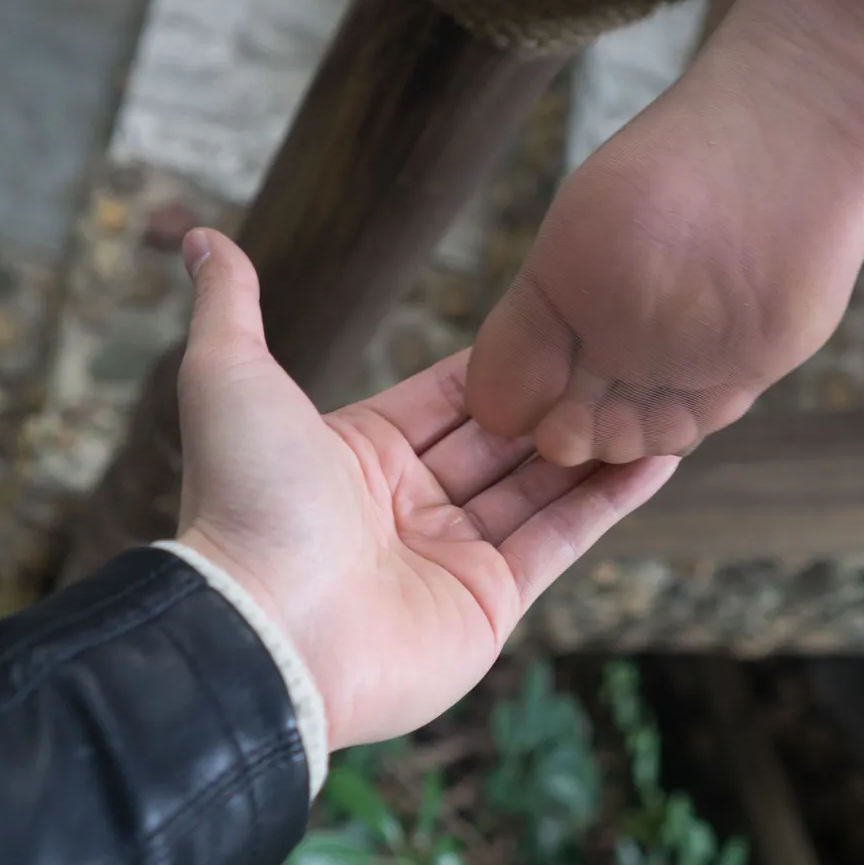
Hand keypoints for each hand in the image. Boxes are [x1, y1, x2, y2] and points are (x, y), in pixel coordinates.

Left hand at [170, 229, 675, 750]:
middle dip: (562, 400)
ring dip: (598, 443)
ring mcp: (453, 557)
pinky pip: (563, 540)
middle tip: (627, 353)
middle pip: (504, 440)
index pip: (451, 394)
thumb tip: (202, 237)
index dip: (507, 362)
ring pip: (542, 486)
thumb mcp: (230, 378)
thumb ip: (231, 308)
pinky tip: (660, 455)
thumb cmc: (244, 502)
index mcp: (359, 455)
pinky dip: (612, 500)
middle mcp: (409, 506)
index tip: (564, 318)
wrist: (261, 627)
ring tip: (661, 396)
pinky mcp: (492, 604)